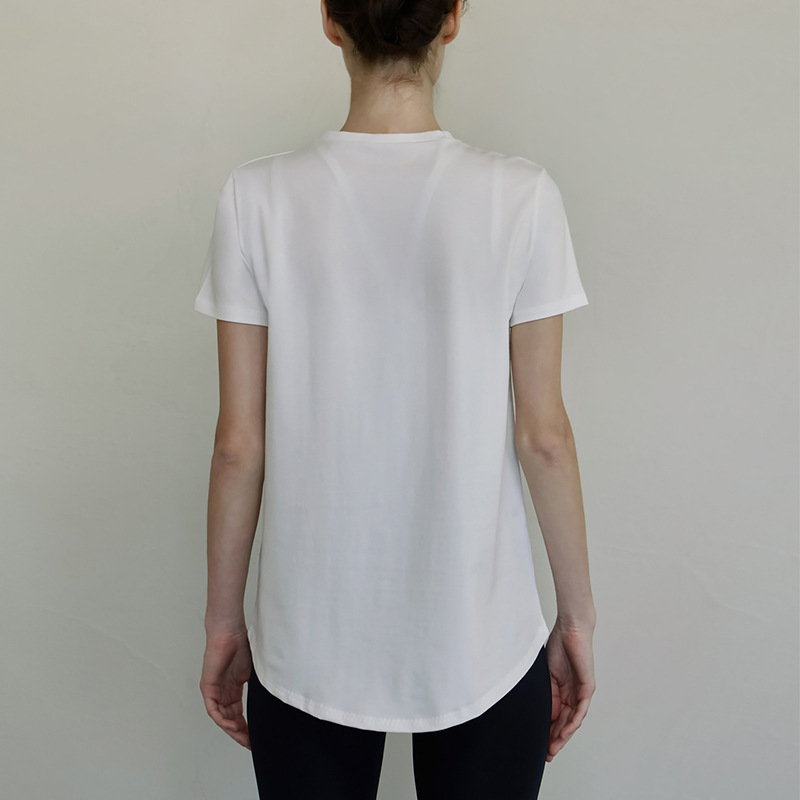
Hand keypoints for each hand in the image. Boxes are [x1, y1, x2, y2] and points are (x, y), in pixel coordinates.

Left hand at [199, 624, 252, 749]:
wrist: (230, 632)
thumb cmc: (242, 645)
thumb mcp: (254, 671)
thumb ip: (258, 686)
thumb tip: (273, 697)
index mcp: (233, 688)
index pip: (237, 714)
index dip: (246, 727)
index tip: (254, 737)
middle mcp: (222, 692)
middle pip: (230, 719)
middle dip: (240, 733)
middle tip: (250, 744)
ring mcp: (214, 691)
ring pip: (221, 717)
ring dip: (232, 729)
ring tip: (244, 737)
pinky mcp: (208, 687)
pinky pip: (213, 710)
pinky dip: (222, 719)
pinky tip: (232, 726)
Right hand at [545, 617, 595, 761]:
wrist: (571, 629)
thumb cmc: (559, 645)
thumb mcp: (547, 674)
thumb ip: (547, 693)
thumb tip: (542, 713)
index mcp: (563, 689)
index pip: (556, 715)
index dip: (548, 730)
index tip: (540, 744)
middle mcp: (574, 693)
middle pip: (565, 722)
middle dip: (556, 739)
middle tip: (547, 754)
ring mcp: (581, 691)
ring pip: (573, 720)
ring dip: (563, 735)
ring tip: (553, 748)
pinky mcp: (587, 687)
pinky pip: (580, 710)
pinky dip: (573, 722)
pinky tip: (565, 733)